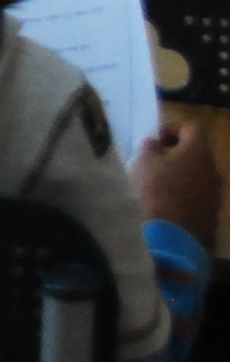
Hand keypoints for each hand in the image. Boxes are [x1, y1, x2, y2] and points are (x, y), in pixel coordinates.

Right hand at [132, 122, 221, 244]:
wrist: (176, 234)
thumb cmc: (158, 190)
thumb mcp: (144, 163)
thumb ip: (149, 148)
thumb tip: (154, 144)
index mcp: (199, 150)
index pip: (192, 127)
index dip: (172, 129)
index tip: (155, 142)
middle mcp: (214, 167)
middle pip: (197, 152)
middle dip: (176, 154)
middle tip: (155, 163)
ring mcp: (217, 190)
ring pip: (199, 174)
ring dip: (182, 175)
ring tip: (159, 185)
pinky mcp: (214, 210)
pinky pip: (199, 193)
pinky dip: (186, 193)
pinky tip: (168, 203)